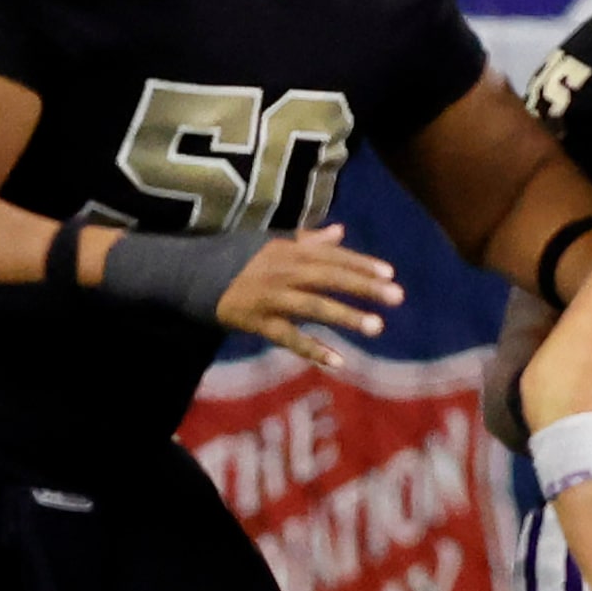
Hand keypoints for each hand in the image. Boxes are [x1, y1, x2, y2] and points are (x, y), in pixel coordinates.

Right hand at [214, 224, 401, 369]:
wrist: (194, 275)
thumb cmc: (239, 258)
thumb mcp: (273, 243)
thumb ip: (309, 239)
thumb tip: (340, 230)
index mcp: (290, 251)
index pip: (333, 256)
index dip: (361, 264)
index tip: (390, 274)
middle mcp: (284, 272)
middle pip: (329, 278)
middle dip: (364, 287)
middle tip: (397, 297)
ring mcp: (271, 298)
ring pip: (314, 307)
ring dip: (346, 316)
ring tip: (376, 326)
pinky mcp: (258, 322)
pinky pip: (289, 337)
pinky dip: (313, 350)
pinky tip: (338, 360)